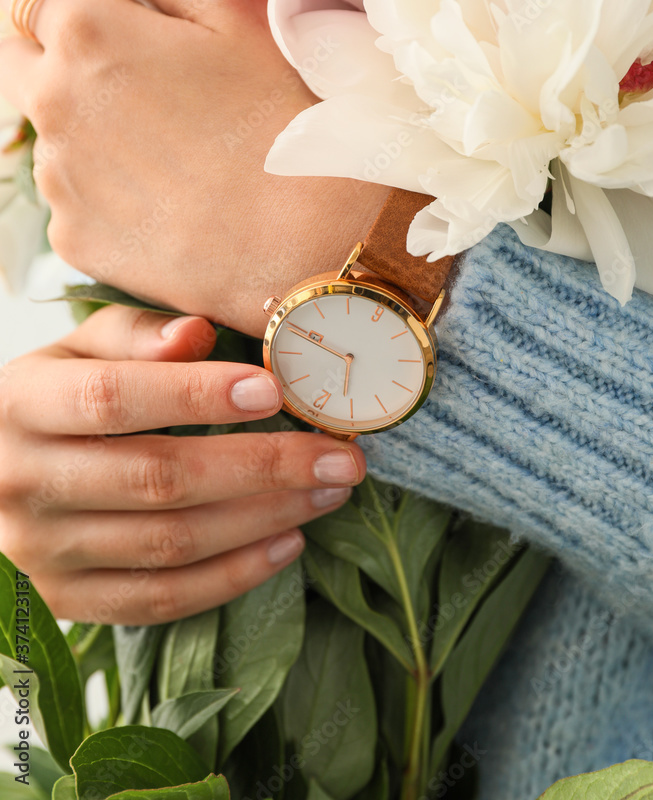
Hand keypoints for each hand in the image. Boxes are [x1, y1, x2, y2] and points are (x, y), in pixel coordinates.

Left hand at [0, 0, 388, 336]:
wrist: (309, 242)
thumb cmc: (284, 117)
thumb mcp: (230, 13)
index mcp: (85, 34)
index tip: (102, 7)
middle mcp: (52, 104)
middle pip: (16, 57)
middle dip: (58, 53)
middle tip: (137, 78)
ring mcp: (58, 178)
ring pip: (47, 131)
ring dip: (83, 125)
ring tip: (167, 148)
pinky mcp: (75, 237)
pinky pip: (70, 197)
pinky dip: (101, 189)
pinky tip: (164, 196)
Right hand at [0, 304, 364, 623]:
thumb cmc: (47, 402)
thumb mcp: (72, 352)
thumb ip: (132, 336)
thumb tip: (199, 334)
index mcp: (22, 406)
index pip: (112, 400)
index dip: (194, 395)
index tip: (272, 389)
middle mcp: (23, 483)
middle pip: (157, 478)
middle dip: (262, 466)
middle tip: (338, 453)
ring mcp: (43, 553)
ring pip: (170, 543)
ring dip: (264, 519)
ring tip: (328, 490)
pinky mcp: (67, 601)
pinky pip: (160, 600)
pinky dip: (233, 576)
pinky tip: (289, 542)